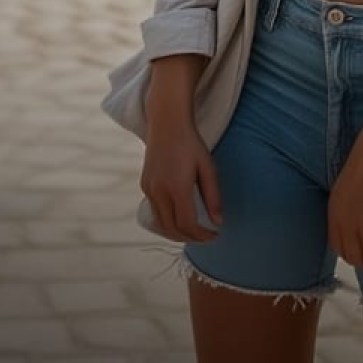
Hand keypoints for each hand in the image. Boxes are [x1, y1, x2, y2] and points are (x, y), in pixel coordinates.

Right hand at [140, 118, 222, 242]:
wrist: (167, 124)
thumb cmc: (190, 144)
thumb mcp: (208, 168)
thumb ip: (213, 197)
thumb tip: (218, 222)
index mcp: (177, 188)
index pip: (188, 224)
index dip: (202, 236)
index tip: (214, 235)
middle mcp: (159, 192)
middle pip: (172, 228)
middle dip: (190, 238)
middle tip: (206, 236)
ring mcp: (149, 189)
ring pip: (161, 223)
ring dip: (177, 232)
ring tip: (193, 231)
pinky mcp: (144, 185)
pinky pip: (155, 211)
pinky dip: (167, 221)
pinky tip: (179, 217)